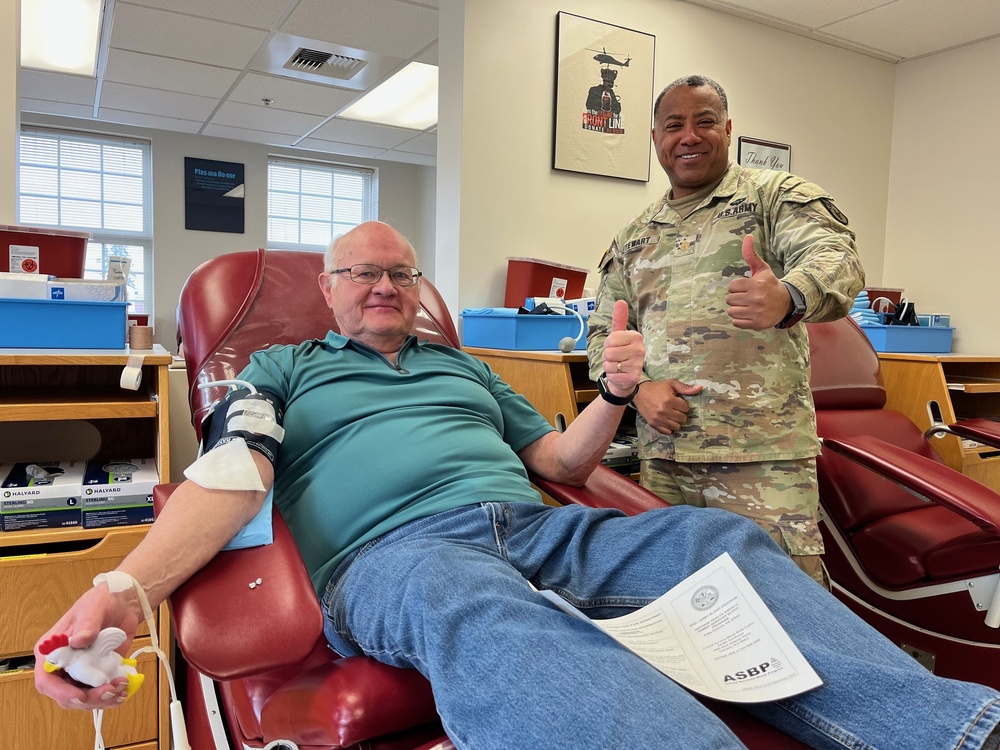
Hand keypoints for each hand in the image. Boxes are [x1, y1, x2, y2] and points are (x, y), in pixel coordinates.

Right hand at [34, 582, 141, 710]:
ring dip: (103, 699)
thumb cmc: (101, 601)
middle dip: (88, 698)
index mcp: (51, 651)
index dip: (60, 692)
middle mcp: (63, 665)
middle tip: (111, 691)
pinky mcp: (97, 674)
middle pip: (67, 695)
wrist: (123, 604)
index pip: (46, 680)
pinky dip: (112, 695)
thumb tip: (78, 641)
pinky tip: (125, 689)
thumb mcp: (93, 608)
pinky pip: (100, 693)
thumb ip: (87, 624)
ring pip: (84, 698)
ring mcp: (80, 672)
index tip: (80, 696)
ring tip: (122, 688)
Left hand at [601, 300, 644, 397]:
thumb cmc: (620, 354)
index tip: (615, 347)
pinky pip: (612, 375)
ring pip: (609, 364)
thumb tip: (620, 301)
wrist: (624, 378)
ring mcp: (638, 364)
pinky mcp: (633, 378)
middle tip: (616, 358)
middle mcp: (640, 350)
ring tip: (617, 366)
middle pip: (609, 352)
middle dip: (607, 356)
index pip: (611, 339)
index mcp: (636, 337)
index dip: (608, 344)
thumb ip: (619, 319)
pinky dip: (612, 376)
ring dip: (609, 366)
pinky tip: (619, 375)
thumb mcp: (618, 336)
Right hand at [633, 379, 702, 433]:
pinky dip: (669, 428)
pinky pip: (667, 432)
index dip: (684, 405)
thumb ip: (685, 388)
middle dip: (681, 414)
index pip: (686, 408)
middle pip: (682, 419)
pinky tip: (667, 421)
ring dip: (676, 421)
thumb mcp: (671, 384)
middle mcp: (664, 411)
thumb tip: (699, 389)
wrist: (639, 393)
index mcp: (669, 400)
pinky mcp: (653, 424)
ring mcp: (658, 419)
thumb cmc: (657, 388)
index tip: (678, 402)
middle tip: (675, 409)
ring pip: (676, 426)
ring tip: (672, 415)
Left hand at [725, 235, 791, 329]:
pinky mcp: (756, 324)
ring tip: (748, 305)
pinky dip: (740, 319)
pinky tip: (749, 314)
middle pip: (729, 299)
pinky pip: (736, 322)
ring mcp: (756, 313)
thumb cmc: (770, 284)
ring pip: (731, 311)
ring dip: (737, 309)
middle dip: (736, 298)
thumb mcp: (762, 269)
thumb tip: (747, 236)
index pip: (731, 286)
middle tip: (747, 297)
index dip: (736, 287)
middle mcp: (756, 299)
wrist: (786, 303)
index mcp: (756, 285)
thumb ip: (751, 255)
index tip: (745, 287)